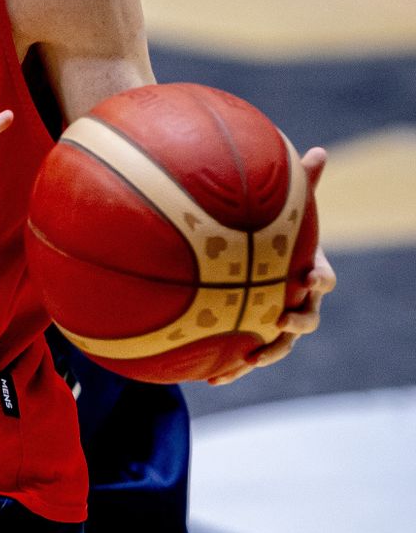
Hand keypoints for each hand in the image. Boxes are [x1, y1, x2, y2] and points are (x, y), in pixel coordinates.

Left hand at [209, 146, 334, 385]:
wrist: (245, 265)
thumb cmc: (268, 236)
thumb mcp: (281, 212)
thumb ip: (298, 187)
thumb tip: (319, 151)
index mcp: (305, 271)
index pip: (323, 278)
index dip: (319, 279)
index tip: (311, 277)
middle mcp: (295, 301)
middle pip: (308, 318)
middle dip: (298, 323)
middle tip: (280, 319)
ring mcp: (273, 323)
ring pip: (280, 345)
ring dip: (268, 354)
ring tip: (250, 360)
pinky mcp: (250, 340)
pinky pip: (242, 360)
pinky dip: (231, 371)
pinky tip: (209, 381)